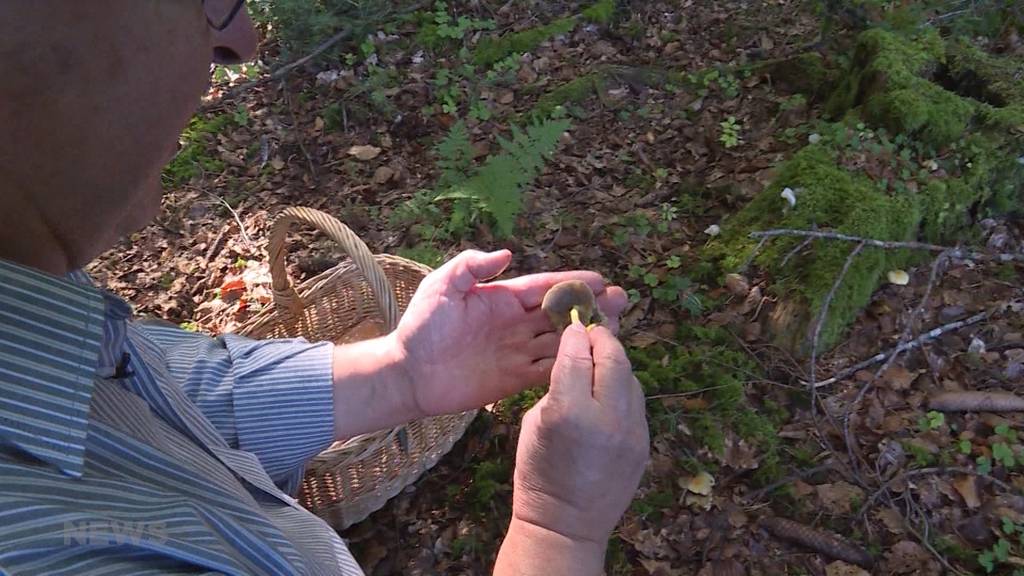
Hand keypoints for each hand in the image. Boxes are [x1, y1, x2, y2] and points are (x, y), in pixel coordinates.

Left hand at [394, 249, 626, 417]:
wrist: (408, 373)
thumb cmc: (421, 326)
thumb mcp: (442, 287)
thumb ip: (470, 266)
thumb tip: (507, 253)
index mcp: (503, 298)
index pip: (545, 287)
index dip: (572, 282)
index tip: (601, 279)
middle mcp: (516, 323)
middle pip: (561, 313)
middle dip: (591, 305)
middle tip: (622, 300)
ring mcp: (517, 352)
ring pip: (560, 341)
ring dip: (587, 335)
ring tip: (617, 328)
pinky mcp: (514, 380)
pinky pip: (548, 372)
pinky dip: (569, 368)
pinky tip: (593, 365)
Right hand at [510, 322, 648, 544]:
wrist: (565, 522)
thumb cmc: (538, 472)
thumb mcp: (533, 422)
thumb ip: (557, 386)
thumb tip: (574, 355)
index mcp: (568, 412)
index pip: (577, 355)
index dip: (574, 334)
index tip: (571, 323)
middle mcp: (606, 418)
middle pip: (613, 358)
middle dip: (603, 338)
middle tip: (592, 328)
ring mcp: (631, 431)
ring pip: (631, 377)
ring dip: (616, 361)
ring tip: (602, 355)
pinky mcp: (644, 441)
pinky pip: (636, 401)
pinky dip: (624, 387)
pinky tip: (610, 387)